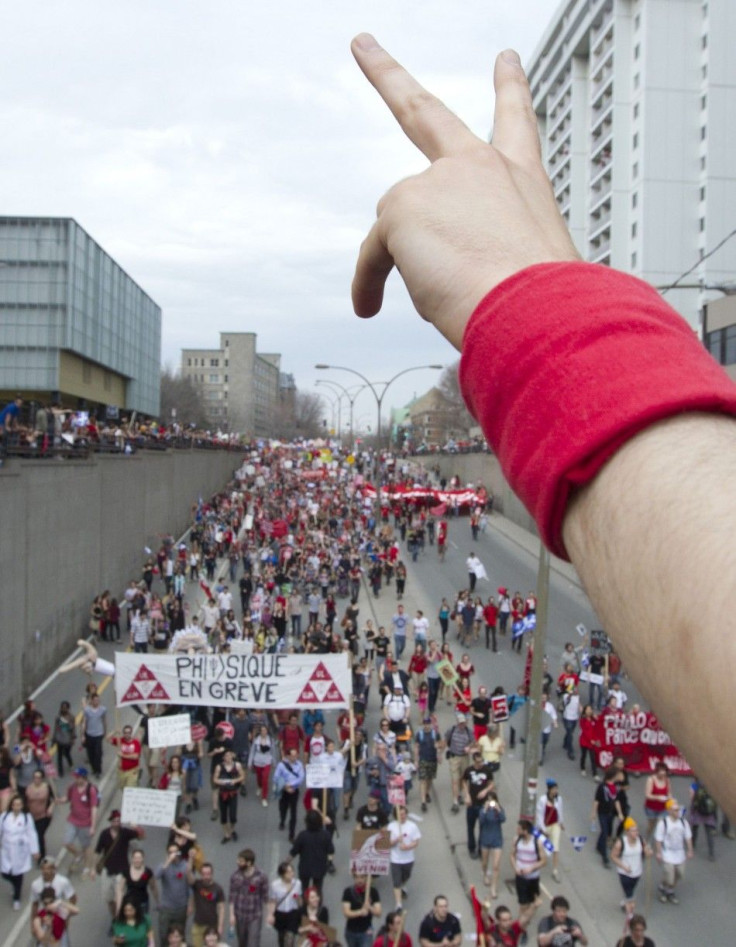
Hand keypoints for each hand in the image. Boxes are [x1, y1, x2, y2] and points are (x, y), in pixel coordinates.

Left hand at [350, 34, 577, 349]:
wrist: (540, 311)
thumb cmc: (541, 306)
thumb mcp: (521, 275)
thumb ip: (482, 256)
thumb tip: (433, 268)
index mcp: (521, 182)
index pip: (515, 125)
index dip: (510, 90)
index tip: (505, 60)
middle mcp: (481, 168)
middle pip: (423, 112)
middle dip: (387, 74)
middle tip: (363, 44)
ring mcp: (439, 180)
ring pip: (399, 228)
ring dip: (406, 268)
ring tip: (445, 294)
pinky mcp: (402, 205)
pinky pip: (373, 254)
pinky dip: (368, 284)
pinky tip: (369, 308)